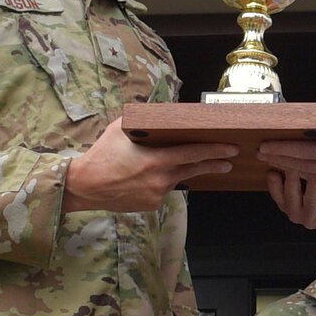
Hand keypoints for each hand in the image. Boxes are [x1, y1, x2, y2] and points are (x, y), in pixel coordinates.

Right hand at [66, 117, 235, 212]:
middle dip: (214, 164)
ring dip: (183, 171)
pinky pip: (164, 190)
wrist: (84, 185)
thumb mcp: (121, 129)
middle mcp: (160, 180)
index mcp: (155, 160)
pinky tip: (151, 177)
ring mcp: (156, 195)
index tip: (231, 148)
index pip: (193, 153)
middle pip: (194, 169)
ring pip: (177, 179)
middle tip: (229, 160)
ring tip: (193, 165)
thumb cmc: (102, 154)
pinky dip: (162, 182)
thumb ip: (144, 120)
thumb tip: (160, 110)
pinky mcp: (152, 205)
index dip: (215, 151)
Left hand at [259, 102, 315, 192]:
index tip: (262, 145)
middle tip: (261, 152)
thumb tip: (298, 114)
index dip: (276, 148)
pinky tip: (292, 169)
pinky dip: (302, 175)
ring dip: (286, 168)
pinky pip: (314, 182)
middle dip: (276, 158)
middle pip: (294, 165)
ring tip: (274, 159)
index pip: (295, 149)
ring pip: (302, 175)